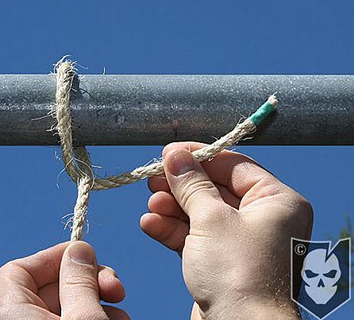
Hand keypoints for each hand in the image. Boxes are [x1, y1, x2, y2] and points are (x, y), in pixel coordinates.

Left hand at [0, 241, 127, 319]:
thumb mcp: (83, 318)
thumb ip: (79, 281)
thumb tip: (79, 248)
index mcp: (12, 313)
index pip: (19, 269)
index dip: (53, 257)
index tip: (85, 257)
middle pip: (51, 287)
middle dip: (89, 281)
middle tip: (116, 288)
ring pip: (66, 307)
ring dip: (98, 301)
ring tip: (120, 311)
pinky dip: (94, 317)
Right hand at [141, 142, 312, 318]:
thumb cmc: (239, 273)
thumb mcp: (211, 219)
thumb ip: (191, 184)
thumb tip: (174, 155)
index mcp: (276, 201)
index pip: (234, 164)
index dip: (199, 156)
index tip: (169, 152)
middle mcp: (262, 220)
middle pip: (214, 189)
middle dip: (180, 185)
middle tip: (153, 178)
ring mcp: (241, 242)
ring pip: (201, 213)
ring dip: (172, 208)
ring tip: (150, 204)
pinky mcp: (222, 262)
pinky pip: (195, 237)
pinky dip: (172, 230)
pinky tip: (150, 224)